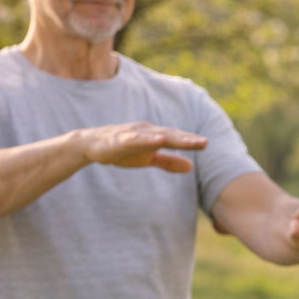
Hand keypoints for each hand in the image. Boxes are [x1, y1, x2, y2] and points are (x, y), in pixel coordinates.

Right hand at [78, 121, 207, 172]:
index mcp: (154, 136)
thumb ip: (168, 162)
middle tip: (204, 142)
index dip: (191, 141)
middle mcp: (146, 131)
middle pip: (170, 135)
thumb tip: (191, 167)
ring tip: (187, 141)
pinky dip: (147, 139)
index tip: (206, 144)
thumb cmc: (123, 150)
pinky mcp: (119, 140)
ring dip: (172, 138)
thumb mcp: (148, 159)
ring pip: (155, 135)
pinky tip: (158, 140)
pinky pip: (135, 139)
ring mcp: (133, 134)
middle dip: (187, 139)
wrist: (91, 145)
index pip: (176, 138)